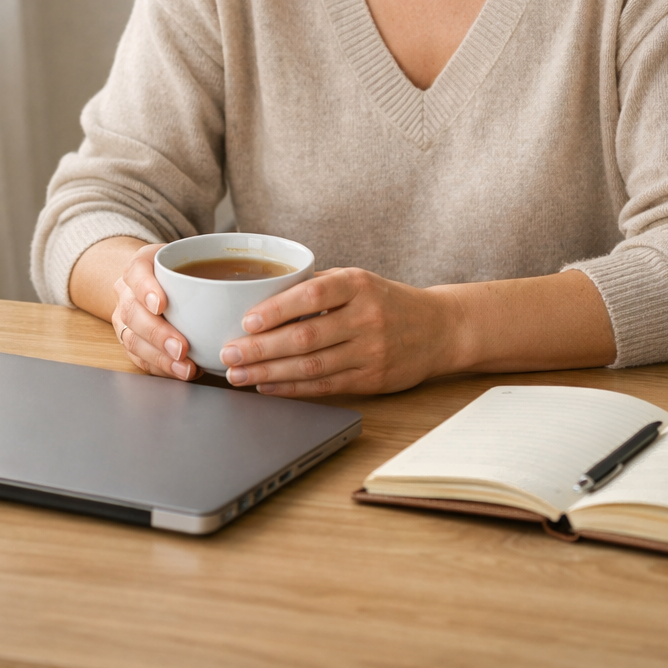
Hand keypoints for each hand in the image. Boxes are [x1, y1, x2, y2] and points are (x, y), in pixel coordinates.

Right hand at [111, 243, 202, 380]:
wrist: (153, 281)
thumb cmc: (179, 269)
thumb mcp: (192, 257)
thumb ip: (213, 266)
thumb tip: (254, 285)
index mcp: (142, 265)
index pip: (136, 272)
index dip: (146, 289)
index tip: (162, 304)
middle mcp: (129, 292)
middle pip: (133, 312)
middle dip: (157, 333)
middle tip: (181, 348)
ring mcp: (127, 318)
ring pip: (133, 339)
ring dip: (160, 357)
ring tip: (185, 367)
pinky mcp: (132, 340)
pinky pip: (140, 358)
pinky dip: (161, 367)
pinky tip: (181, 371)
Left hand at [218, 267, 452, 396]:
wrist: (439, 329)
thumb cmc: (388, 300)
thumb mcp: (359, 280)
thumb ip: (317, 284)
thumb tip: (263, 293)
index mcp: (358, 285)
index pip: (312, 294)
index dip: (277, 309)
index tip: (246, 321)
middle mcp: (366, 317)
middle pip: (305, 337)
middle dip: (260, 349)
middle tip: (228, 354)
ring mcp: (371, 351)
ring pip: (311, 366)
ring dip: (269, 372)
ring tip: (238, 374)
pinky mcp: (372, 379)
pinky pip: (325, 386)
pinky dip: (292, 388)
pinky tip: (267, 386)